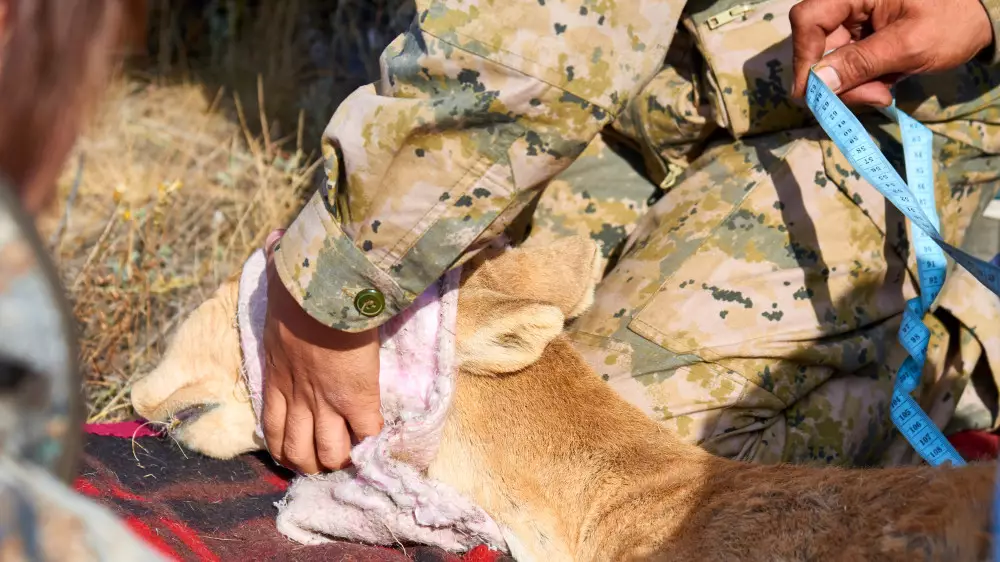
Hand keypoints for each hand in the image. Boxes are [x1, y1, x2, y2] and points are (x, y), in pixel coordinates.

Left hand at [261, 229, 382, 473]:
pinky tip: (380, 433)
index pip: (272, 430)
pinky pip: (367, 436)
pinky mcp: (358, 400)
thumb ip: (275, 267)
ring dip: (342, 458)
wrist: (322, 292)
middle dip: (313, 463)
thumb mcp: (276, 283)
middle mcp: (297, 399)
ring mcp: (327, 404)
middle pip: (298, 455)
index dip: (285, 448)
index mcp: (275, 377)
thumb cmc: (297, 282)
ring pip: (329, 457)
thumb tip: (276, 240)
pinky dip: (375, 441)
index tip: (299, 446)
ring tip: (354, 450)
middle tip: (329, 454)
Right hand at [790, 0, 994, 105]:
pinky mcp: (862, 40)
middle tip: (869, 97)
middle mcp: (848, 5)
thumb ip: (861, 63)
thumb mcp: (909, 44)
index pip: (808, 20)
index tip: (814, 92)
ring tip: (883, 93)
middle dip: (836, 80)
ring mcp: (854, 23)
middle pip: (817, 46)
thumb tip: (817, 83)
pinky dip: (862, 83)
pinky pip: (847, 67)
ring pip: (830, 62)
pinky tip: (884, 86)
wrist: (983, 19)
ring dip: (852, 86)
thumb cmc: (953, 20)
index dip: (805, 56)